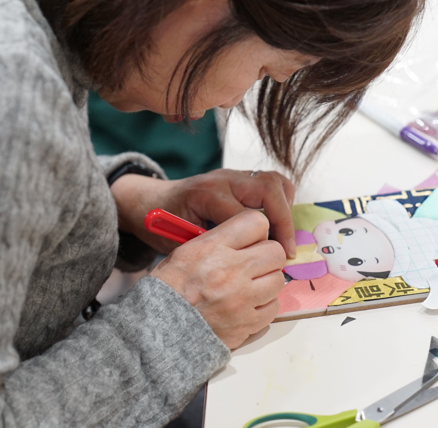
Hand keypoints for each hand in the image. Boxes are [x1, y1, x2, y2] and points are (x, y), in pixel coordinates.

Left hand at [110, 168, 296, 257]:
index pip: (248, 215)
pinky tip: (276, 221)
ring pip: (273, 180)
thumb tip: (247, 262)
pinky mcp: (238, 178)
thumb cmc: (163, 225)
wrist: (150, 202)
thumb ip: (211, 246)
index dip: (266, 239)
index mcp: (208, 194)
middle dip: (284, 220)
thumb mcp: (181, 241)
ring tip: (285, 234)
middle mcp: (224, 180)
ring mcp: (232, 176)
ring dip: (285, 207)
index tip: (278, 259)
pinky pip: (270, 181)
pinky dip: (280, 200)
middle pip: (268, 188)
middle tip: (286, 249)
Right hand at [150, 209, 285, 348]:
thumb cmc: (169, 287)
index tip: (252, 239)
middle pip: (275, 252)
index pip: (256, 222)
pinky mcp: (247, 324)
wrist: (159, 329)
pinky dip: (264, 305)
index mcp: (212, 248)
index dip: (257, 230)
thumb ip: (218, 240)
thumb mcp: (185, 251)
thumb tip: (247, 237)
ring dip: (267, 281)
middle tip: (254, 263)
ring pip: (278, 280)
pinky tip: (247, 304)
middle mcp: (230, 270)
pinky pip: (273, 308)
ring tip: (250, 285)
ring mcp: (241, 299)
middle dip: (267, 256)